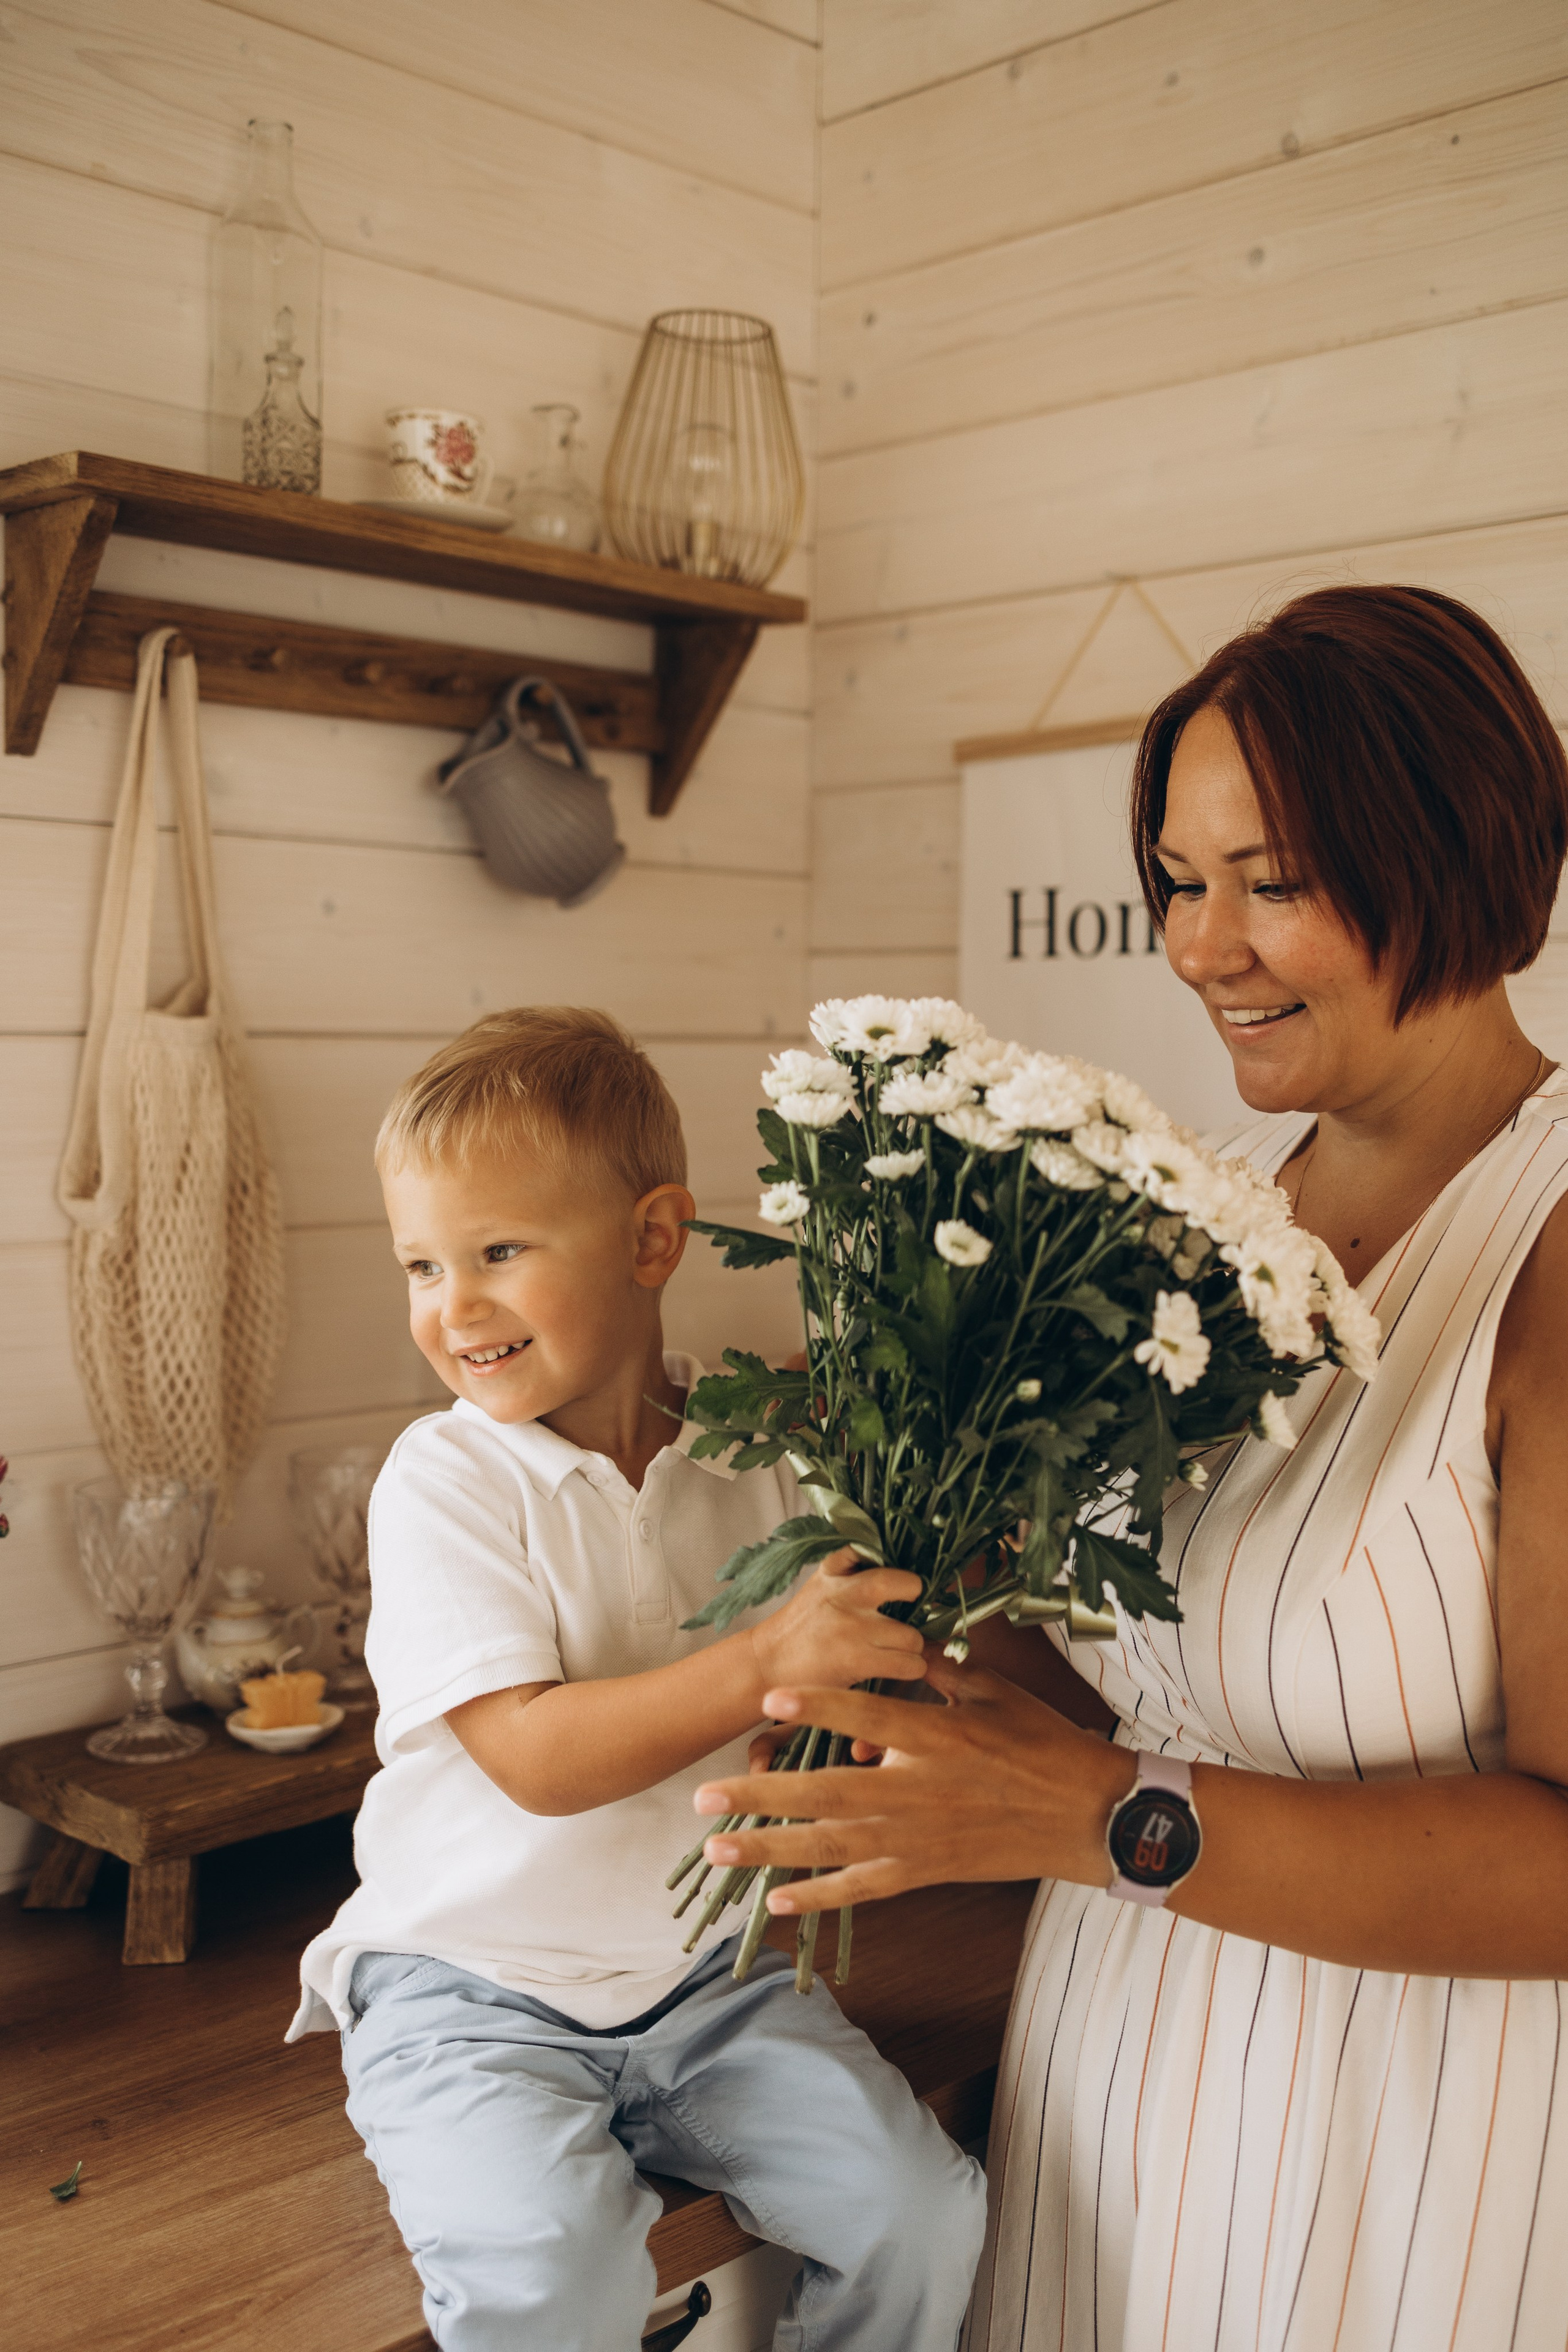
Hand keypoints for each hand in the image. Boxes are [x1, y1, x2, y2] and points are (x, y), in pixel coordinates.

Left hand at [697, 1647, 1133, 1913]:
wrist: (1088, 1816)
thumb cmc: (1043, 1744)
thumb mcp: (994, 1692)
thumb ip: (938, 1670)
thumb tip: (897, 1642)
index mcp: (937, 1736)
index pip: (866, 1719)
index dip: (817, 1709)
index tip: (768, 1700)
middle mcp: (918, 1790)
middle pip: (826, 1793)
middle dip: (760, 1796)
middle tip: (702, 1797)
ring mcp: (918, 1838)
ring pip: (831, 1846)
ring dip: (768, 1849)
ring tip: (714, 1848)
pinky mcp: (925, 1871)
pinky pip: (863, 1889)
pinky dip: (819, 1897)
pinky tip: (775, 1902)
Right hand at [746, 1547, 925, 1706]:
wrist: (767, 1666)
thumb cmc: (801, 1629)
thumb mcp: (820, 1585)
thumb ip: (850, 1568)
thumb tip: (895, 1560)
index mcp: (835, 1571)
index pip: (873, 1547)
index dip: (891, 1559)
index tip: (899, 1577)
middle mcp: (846, 1594)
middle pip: (907, 1584)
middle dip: (916, 1598)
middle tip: (911, 1610)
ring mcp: (854, 1627)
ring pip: (913, 1636)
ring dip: (911, 1647)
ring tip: (897, 1649)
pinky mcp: (858, 1659)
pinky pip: (909, 1663)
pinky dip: (910, 1668)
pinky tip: (896, 1667)